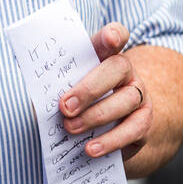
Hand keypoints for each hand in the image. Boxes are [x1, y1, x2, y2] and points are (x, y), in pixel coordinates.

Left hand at [58, 23, 151, 162]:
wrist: (108, 129)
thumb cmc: (78, 102)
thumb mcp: (64, 90)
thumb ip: (54, 90)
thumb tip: (39, 105)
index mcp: (104, 55)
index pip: (115, 36)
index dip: (114, 34)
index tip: (110, 38)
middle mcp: (126, 72)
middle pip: (118, 67)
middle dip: (90, 87)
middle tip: (65, 107)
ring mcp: (139, 95)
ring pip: (126, 100)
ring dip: (96, 115)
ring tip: (70, 129)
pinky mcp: (143, 122)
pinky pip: (133, 130)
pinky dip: (110, 140)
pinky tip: (90, 149)